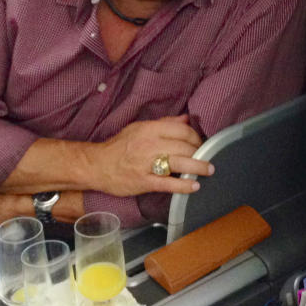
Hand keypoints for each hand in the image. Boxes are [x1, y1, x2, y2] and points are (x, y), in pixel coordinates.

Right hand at [91, 115, 213, 196]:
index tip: (201, 143)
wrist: (96, 165)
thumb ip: (164, 124)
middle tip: (207, 158)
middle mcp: (150, 145)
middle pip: (184, 147)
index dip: (196, 137)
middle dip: (200, 153)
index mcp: (150, 129)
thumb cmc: (119, 146)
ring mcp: (147, 164)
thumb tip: (186, 119)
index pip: (182, 130)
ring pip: (180, 164)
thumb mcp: (140, 128)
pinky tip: (195, 186)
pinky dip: (184, 185)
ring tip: (209, 170)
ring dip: (198, 167)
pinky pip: (168, 184)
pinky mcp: (144, 182)